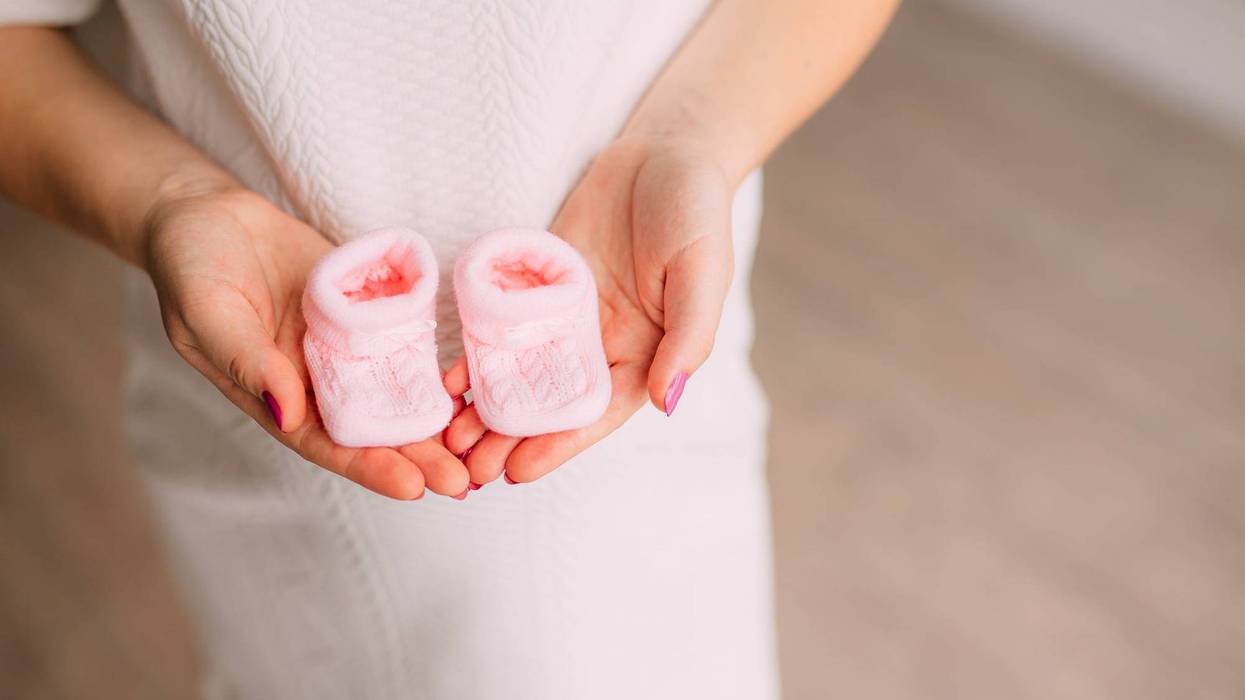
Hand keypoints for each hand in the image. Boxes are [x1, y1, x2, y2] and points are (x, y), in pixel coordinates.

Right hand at [143, 184, 470, 498]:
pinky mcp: (363, 313)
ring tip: (480, 442)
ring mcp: (341, 348)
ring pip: (394, 392)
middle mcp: (313, 381)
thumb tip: (288, 412)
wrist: (207, 215)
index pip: (326, 443)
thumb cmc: (191, 265)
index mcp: (273, 394)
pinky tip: (471, 382)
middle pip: (371, 428)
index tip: (413, 488)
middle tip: (464, 482)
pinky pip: (401, 342)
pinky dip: (432, 364)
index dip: (370, 467)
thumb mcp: (207, 310)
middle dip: (417, 456)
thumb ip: (247, 360)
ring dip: (434, 419)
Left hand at [443, 136, 734, 484]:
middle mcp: (601, 344)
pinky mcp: (538, 285)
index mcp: (645, 353)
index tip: (519, 472)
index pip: (598, 411)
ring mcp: (566, 317)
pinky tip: (447, 379)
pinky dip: (478, 353)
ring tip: (448, 439)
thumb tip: (665, 401)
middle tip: (467, 471)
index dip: (560, 443)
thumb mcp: (703, 272)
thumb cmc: (697, 211)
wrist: (666, 149)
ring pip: (523, 373)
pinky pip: (504, 324)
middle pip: (553, 403)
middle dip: (513, 438)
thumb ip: (688, 336)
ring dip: (488, 408)